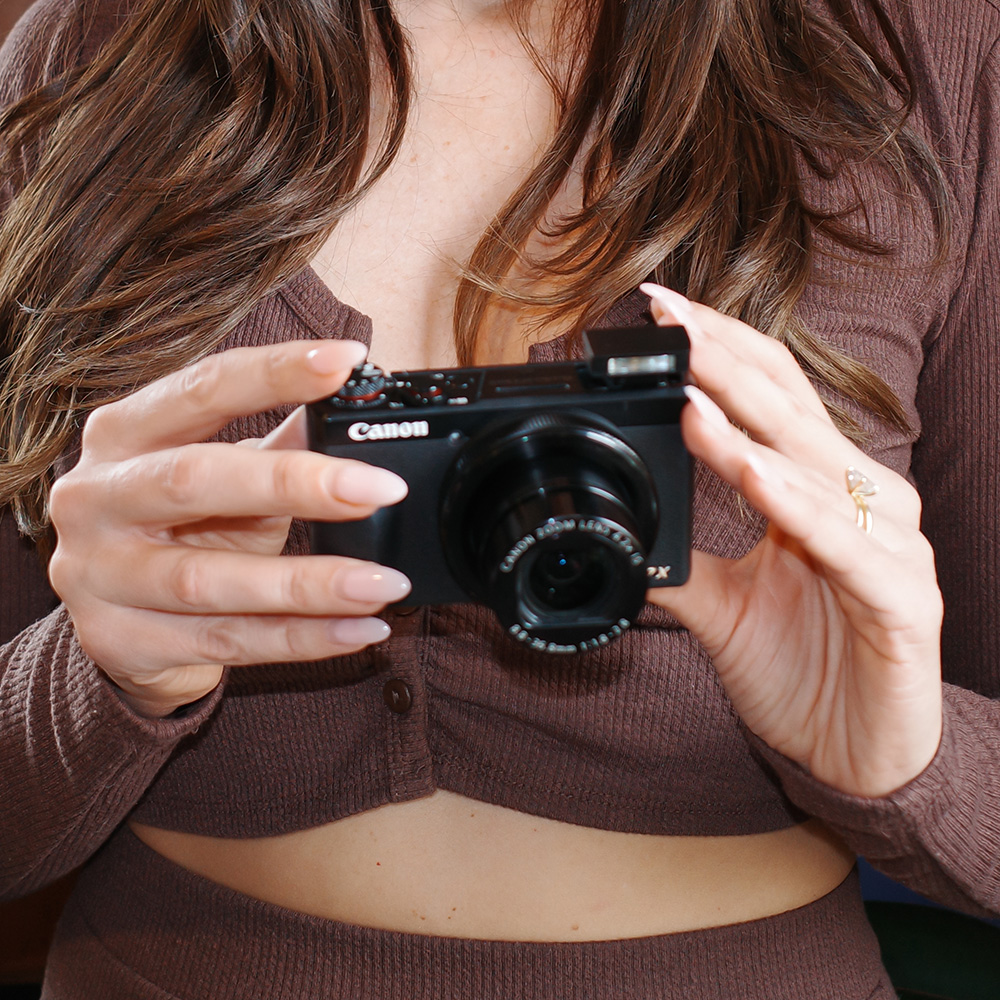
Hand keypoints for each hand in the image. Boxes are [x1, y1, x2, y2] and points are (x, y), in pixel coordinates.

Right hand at [47, 340, 410, 718]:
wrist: (114, 621)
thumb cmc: (176, 528)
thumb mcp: (220, 476)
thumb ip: (279, 444)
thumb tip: (351, 405)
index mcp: (121, 435)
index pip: (201, 389)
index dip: (275, 372)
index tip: (347, 360)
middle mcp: (95, 498)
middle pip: (195, 480)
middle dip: (295, 483)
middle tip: (381, 488)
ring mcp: (100, 576)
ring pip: (213, 580)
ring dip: (310, 583)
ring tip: (385, 582)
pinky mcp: (123, 641)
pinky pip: (228, 642)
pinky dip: (303, 639)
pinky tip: (360, 628)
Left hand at [641, 285, 942, 797]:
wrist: (859, 758)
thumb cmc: (806, 673)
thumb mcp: (725, 610)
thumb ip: (684, 564)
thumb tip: (627, 530)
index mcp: (819, 493)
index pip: (770, 399)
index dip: (720, 354)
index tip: (661, 317)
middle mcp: (861, 503)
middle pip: (790, 413)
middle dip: (724, 363)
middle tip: (669, 320)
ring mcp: (888, 547)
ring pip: (815, 470)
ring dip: (749, 430)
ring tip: (692, 392)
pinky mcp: (902, 600)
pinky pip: (846, 545)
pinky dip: (797, 508)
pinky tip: (758, 478)